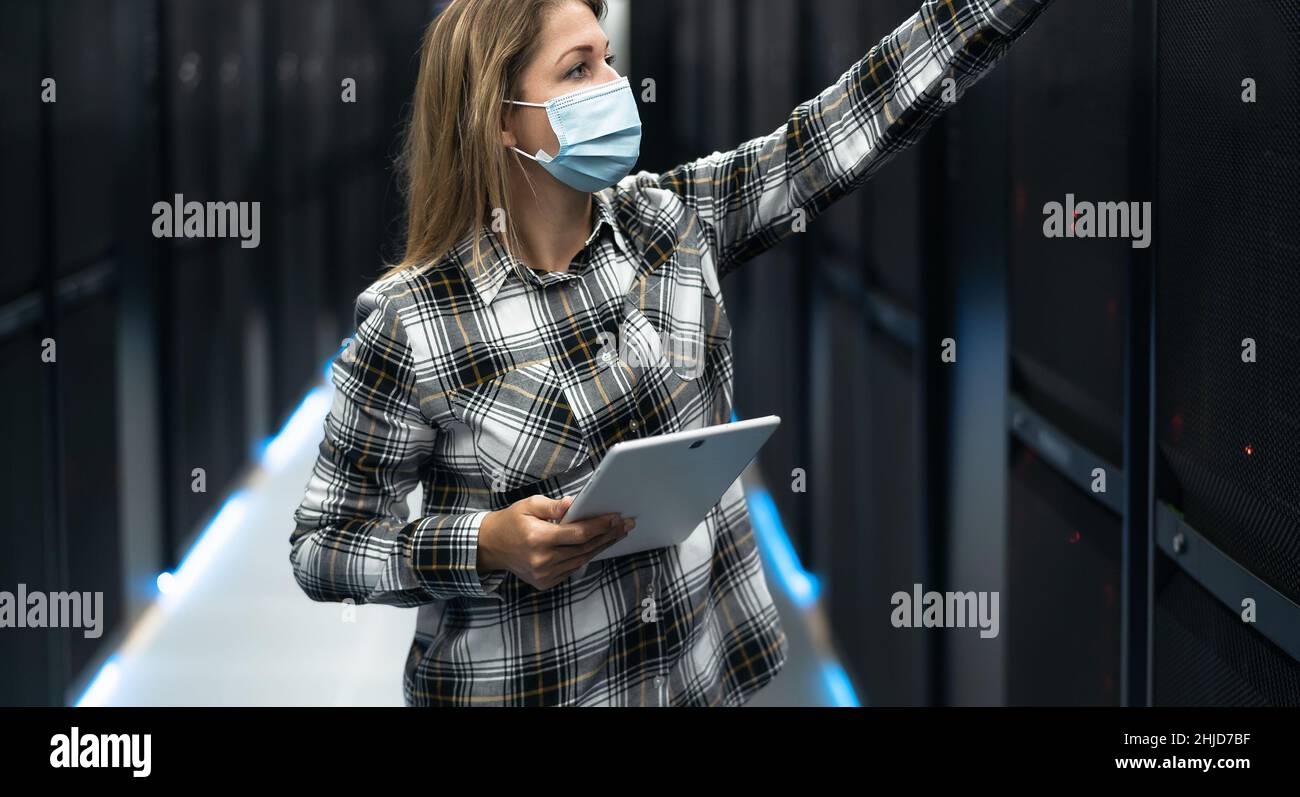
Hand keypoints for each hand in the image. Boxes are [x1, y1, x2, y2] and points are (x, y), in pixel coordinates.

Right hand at [477, 494, 634, 590]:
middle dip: (608, 535)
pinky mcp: (546, 582)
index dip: (600, 526)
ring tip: (618, 534)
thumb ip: (552, 506)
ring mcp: (544, 575)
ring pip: (581, 560)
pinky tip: (599, 545)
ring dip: (601, 546)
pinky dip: (586, 556)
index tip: (616, 517)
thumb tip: (574, 504)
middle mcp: (543, 560)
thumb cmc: (511, 521)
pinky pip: (572, 568)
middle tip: (626, 525)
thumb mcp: (528, 505)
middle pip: (584, 548)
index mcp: (538, 539)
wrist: (491, 546)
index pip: (578, 534)